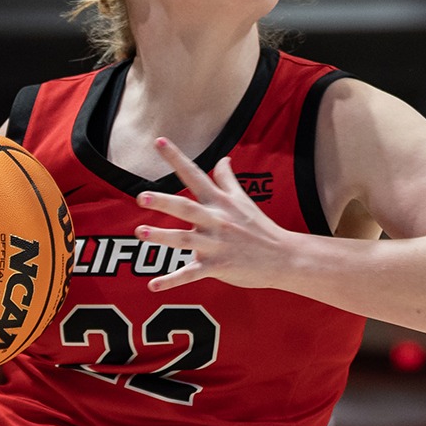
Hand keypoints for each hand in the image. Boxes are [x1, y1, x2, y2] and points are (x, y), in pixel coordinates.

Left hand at [134, 137, 295, 291]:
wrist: (284, 257)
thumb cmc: (260, 227)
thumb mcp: (244, 200)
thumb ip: (228, 179)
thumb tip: (223, 159)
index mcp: (220, 203)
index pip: (195, 175)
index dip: (176, 158)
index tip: (158, 141)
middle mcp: (216, 221)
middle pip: (187, 209)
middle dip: (164, 202)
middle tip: (141, 197)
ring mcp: (217, 245)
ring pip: (185, 241)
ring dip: (163, 237)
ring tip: (140, 232)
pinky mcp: (218, 267)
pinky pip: (191, 274)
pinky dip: (172, 281)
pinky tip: (153, 285)